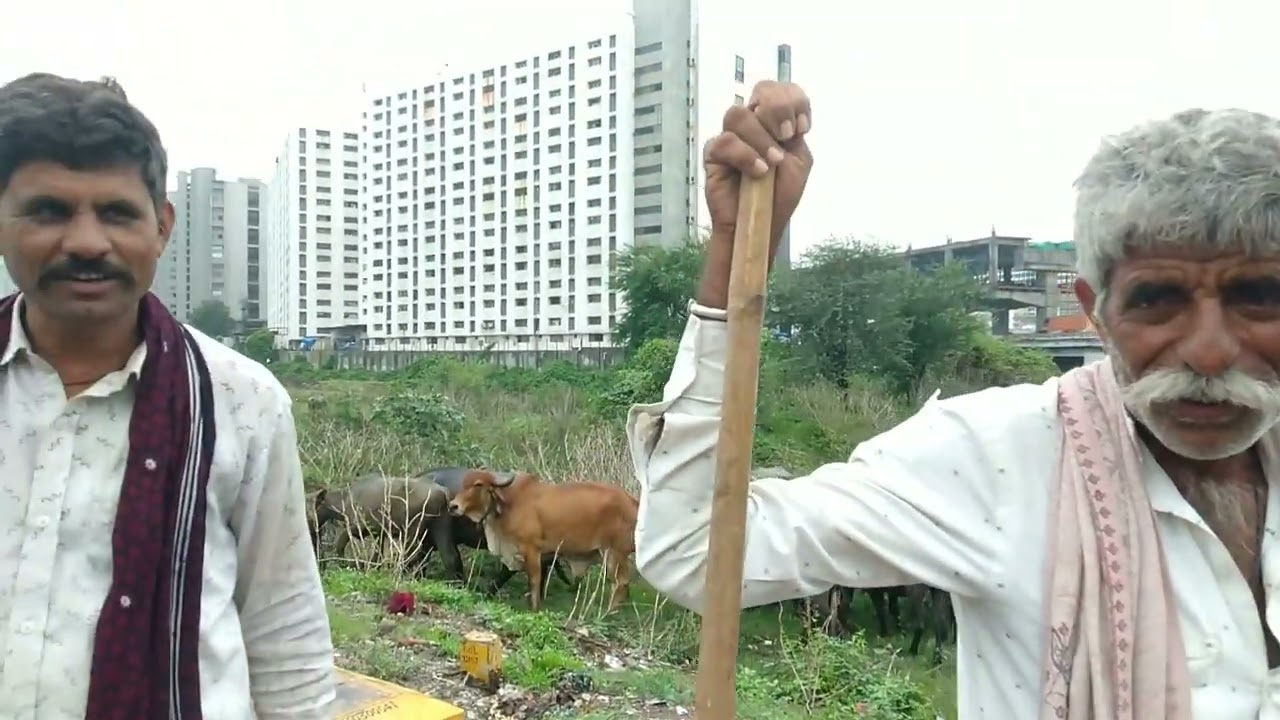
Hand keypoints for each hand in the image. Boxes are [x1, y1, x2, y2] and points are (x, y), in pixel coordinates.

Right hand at [698, 81, 812, 307]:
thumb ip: (794, 134)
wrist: (760, 225)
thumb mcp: (799, 162)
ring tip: (771, 164)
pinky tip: (758, 172)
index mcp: (776, 121)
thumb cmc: (779, 196)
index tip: (801, 129)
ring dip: (760, 138)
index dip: (794, 100)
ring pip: (739, 114)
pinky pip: (725, 142)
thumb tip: (778, 118)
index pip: (782, 89)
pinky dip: (745, 156)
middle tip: (786, 136)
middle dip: (778, 109)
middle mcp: (753, 123)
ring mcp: (731, 136)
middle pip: (761, 90)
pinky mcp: (714, 154)